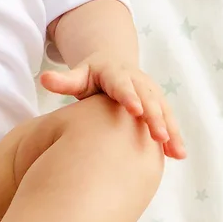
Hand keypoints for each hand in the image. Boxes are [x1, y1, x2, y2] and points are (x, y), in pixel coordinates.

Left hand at [40, 55, 185, 158]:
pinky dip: (175, 136)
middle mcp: (137, 81)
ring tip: (175, 151)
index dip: (129, 97)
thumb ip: (64, 81)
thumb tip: (43, 79)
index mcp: (116, 74)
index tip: (136, 110)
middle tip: (159, 136)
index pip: (122, 85)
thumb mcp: (78, 75)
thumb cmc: (91, 76)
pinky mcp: (158, 104)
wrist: (113, 65)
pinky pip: (169, 120)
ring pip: (163, 110)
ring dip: (170, 129)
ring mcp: (150, 92)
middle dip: (155, 117)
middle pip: (148, 99)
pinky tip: (179, 156)